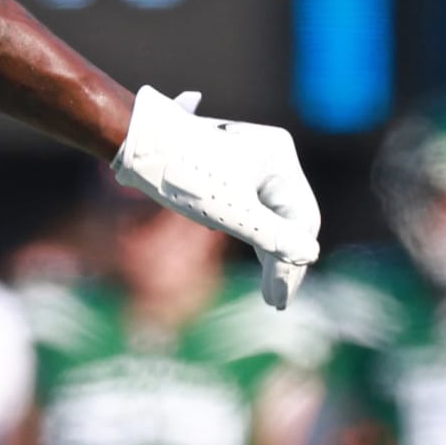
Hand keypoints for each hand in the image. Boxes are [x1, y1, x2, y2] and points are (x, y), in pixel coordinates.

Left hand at [114, 86, 320, 308]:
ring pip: (268, 215)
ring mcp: (249, 163)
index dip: (292, 263)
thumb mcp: (232, 212)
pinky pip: (250, 208)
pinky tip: (254, 258)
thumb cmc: (183, 174)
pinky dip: (250, 234)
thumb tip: (310, 255)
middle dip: (281, 261)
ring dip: (267, 251)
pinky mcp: (228, 172)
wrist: (135, 142)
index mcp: (279, 159)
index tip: (277, 299)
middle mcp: (270, 157)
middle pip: (288, 218)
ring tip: (268, 293)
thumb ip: (272, 236)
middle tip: (275, 302)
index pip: (301, 219)